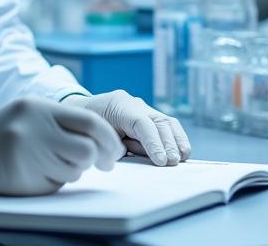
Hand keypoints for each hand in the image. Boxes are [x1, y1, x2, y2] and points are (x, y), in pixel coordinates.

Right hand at [0, 97, 124, 195]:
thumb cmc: (0, 131)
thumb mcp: (29, 113)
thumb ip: (61, 121)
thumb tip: (104, 142)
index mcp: (39, 108)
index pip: (90, 123)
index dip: (109, 139)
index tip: (115, 150)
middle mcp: (35, 130)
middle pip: (87, 150)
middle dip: (99, 160)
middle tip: (102, 163)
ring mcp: (28, 156)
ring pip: (74, 171)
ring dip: (73, 170)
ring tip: (53, 162)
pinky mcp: (22, 180)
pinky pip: (55, 185)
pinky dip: (54, 181)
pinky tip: (35, 172)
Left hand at [63, 91, 190, 166]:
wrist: (85, 110)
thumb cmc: (89, 127)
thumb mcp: (96, 136)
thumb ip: (114, 146)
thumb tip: (133, 156)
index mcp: (118, 106)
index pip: (141, 123)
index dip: (153, 142)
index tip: (161, 161)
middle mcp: (134, 104)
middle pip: (158, 122)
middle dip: (167, 143)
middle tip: (172, 162)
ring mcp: (144, 108)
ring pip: (166, 122)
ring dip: (176, 141)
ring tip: (181, 158)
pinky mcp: (149, 116)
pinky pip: (167, 125)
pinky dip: (176, 138)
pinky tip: (182, 152)